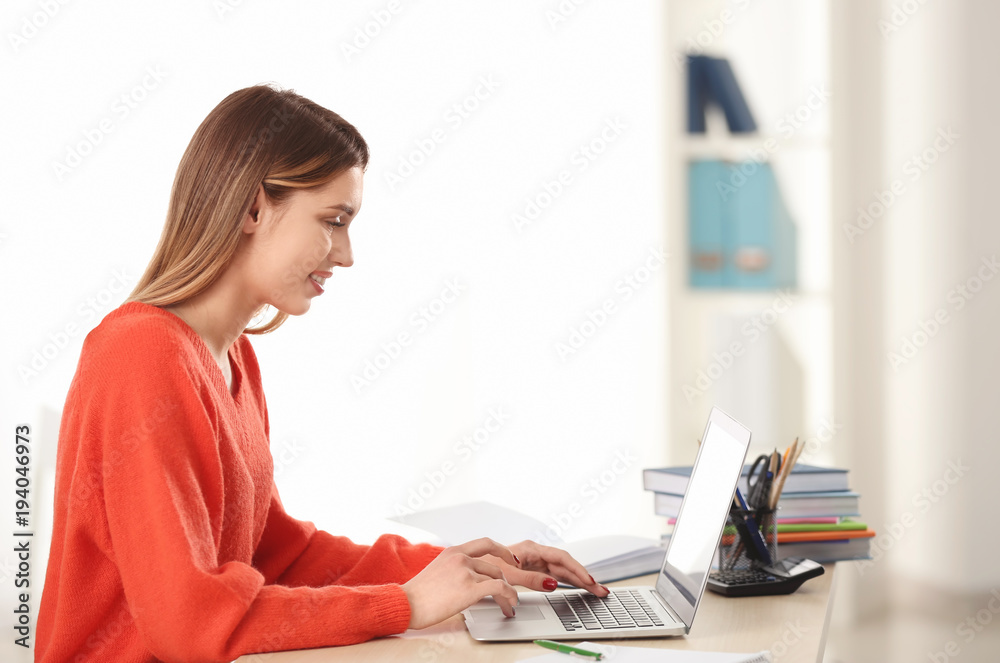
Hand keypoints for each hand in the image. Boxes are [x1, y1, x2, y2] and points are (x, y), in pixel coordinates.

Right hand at [401, 537, 520, 629]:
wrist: (407, 604)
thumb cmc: (418, 593)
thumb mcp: (437, 569)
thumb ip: (455, 567)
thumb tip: (469, 576)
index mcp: (453, 551)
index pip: (485, 543)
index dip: (502, 550)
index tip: (511, 558)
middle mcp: (461, 558)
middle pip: (495, 565)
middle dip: (506, 578)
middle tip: (510, 589)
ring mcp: (466, 572)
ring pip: (498, 577)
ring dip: (508, 592)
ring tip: (509, 603)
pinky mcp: (470, 588)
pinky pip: (499, 588)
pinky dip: (509, 595)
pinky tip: (510, 603)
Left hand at [483, 540, 609, 596]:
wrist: (472, 566)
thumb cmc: (486, 566)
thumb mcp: (509, 574)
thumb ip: (531, 579)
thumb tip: (553, 583)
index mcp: (531, 549)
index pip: (561, 558)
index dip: (577, 570)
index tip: (590, 581)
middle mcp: (536, 553)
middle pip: (566, 564)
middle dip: (584, 576)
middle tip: (601, 590)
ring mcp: (535, 561)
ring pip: (562, 570)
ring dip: (578, 580)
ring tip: (595, 590)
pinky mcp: (533, 569)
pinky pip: (555, 574)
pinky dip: (567, 581)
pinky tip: (577, 586)